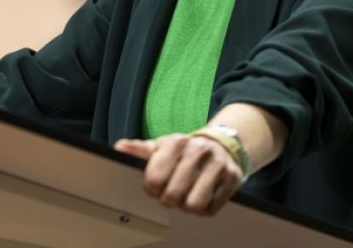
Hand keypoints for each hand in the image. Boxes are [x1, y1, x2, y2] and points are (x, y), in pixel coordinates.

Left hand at [113, 133, 242, 215]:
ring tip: (188, 196)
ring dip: (188, 206)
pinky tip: (203, 196)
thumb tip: (119, 147)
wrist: (222, 145)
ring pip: (194, 205)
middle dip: (170, 200)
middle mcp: (197, 151)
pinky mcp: (233, 178)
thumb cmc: (186, 150)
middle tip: (173, 193)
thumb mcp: (162, 146)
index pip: (154, 179)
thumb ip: (140, 150)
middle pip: (173, 195)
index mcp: (176, 142)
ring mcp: (217, 164)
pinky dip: (204, 209)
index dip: (152, 189)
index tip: (156, 186)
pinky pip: (212, 209)